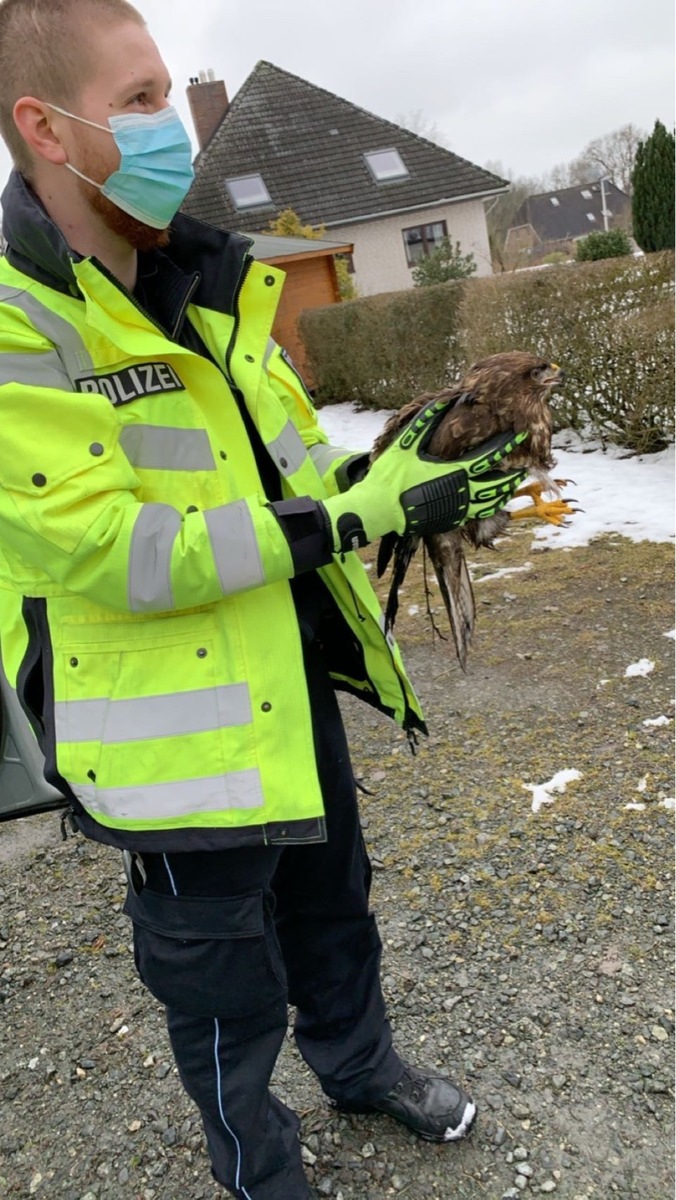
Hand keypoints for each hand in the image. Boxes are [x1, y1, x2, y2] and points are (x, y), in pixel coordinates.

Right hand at [321, 396, 527, 552]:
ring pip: (491, 502)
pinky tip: (492, 500)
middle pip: (498, 483)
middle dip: (512, 474)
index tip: (519, 435)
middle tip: (524, 467)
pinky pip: (478, 514)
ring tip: (511, 484)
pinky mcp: (451, 521)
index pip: (490, 456)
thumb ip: (426, 422)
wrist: (380, 510)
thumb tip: (444, 400)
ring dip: (504, 491)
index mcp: (455, 471)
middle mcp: (462, 492)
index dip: (506, 444)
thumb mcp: (406, 444)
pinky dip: (490, 506)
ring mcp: (458, 509)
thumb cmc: (392, 476)